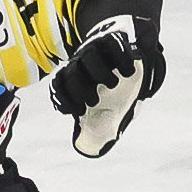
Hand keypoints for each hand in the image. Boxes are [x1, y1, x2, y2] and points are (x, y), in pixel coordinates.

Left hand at [49, 15, 164, 157]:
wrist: (131, 52)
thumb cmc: (116, 91)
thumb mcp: (106, 113)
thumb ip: (96, 131)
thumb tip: (85, 149)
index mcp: (76, 79)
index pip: (60, 85)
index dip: (65, 99)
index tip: (78, 111)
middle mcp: (84, 64)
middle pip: (73, 71)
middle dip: (80, 88)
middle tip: (94, 101)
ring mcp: (99, 51)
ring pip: (89, 56)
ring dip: (99, 73)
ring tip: (113, 84)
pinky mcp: (117, 41)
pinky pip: (114, 45)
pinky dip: (120, 59)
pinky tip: (129, 71)